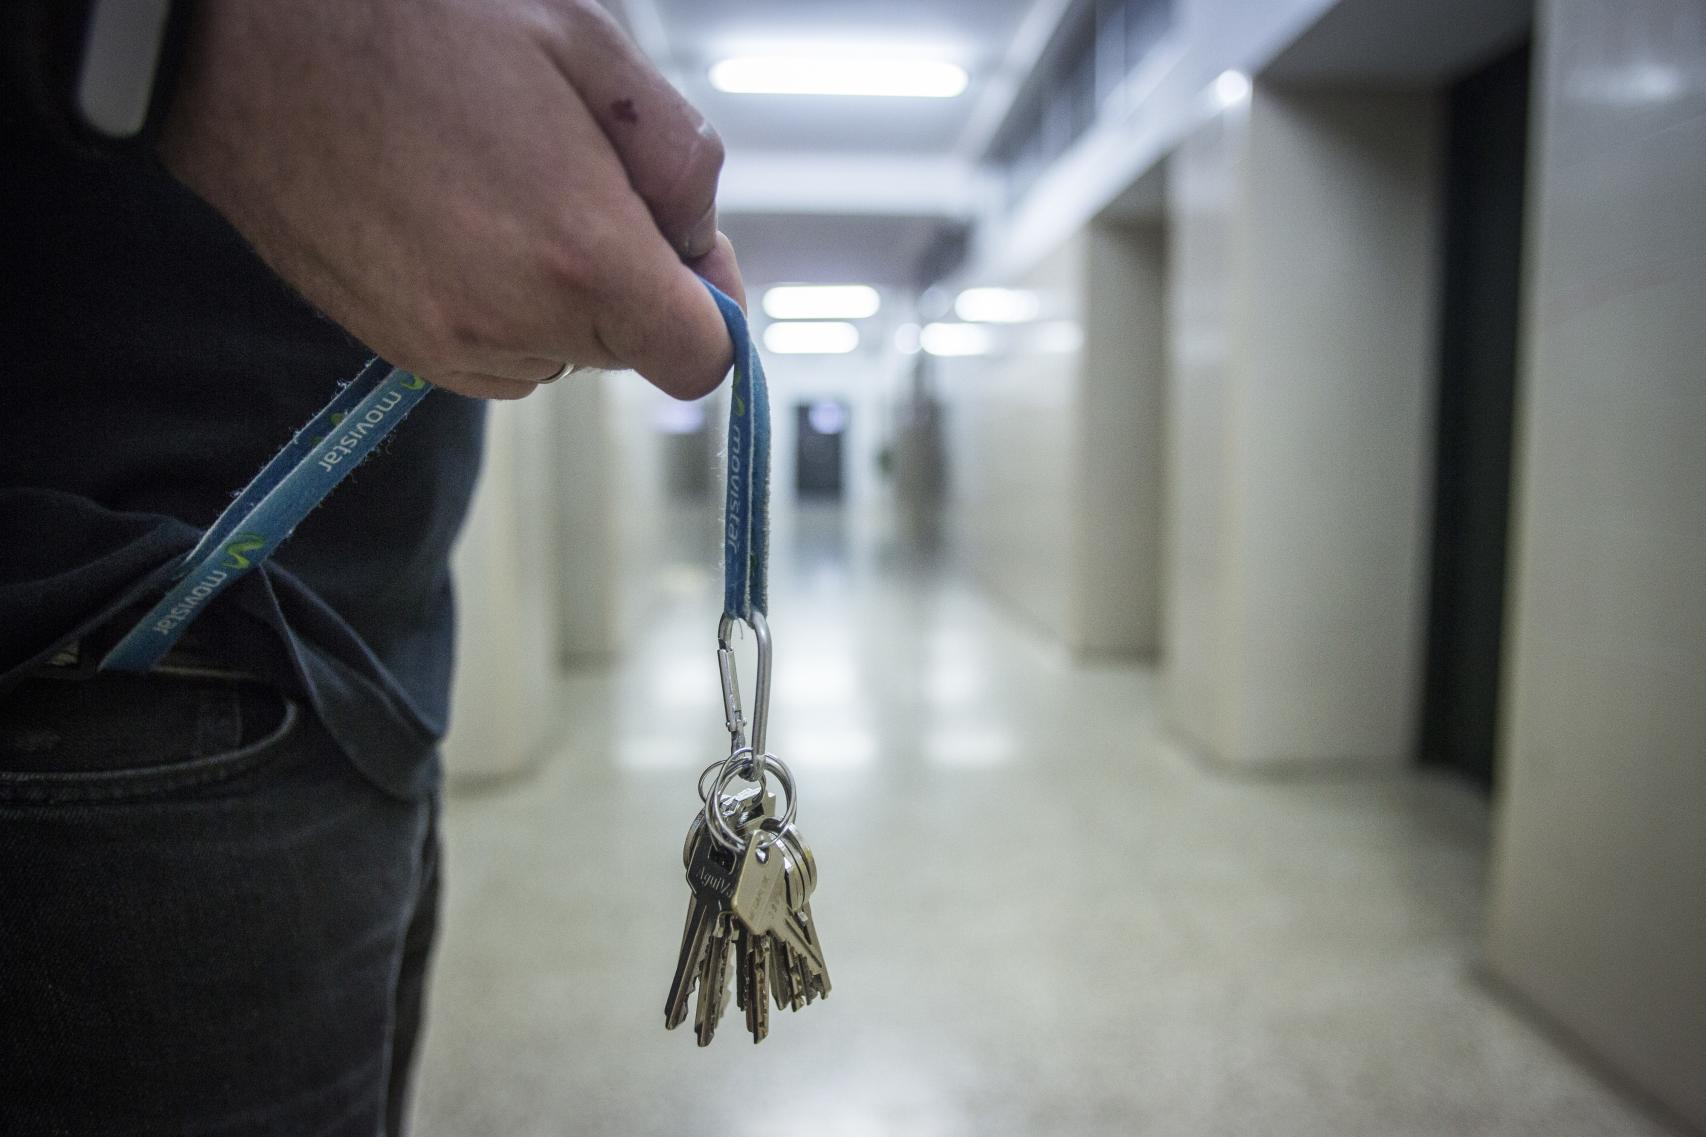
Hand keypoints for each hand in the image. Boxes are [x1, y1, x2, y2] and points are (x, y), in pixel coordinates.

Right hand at [158, 0, 745, 399]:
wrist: (252, 46)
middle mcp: (522, 326)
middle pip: (630, 348)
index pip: (701, 359)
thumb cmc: (420, 22)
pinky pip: (494, 352)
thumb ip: (680, 161)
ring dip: (557, 289)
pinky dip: (497, 302)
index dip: (709, 306)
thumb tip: (700, 241)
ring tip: (493, 182)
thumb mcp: (589, 47)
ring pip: (559, 349)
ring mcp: (453, 349)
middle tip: (568, 173)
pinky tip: (453, 218)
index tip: (683, 251)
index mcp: (586, 258)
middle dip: (626, 276)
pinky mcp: (399, 351)